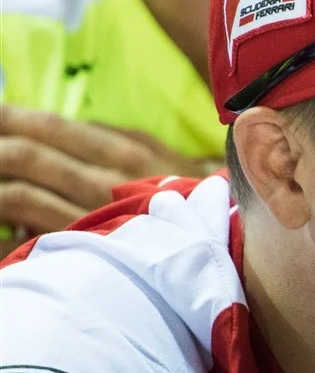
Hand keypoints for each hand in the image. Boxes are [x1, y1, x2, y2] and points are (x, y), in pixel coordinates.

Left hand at [0, 106, 217, 250]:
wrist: (233, 255)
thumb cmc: (199, 204)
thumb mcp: (164, 158)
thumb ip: (118, 138)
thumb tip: (68, 128)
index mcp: (126, 154)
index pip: (53, 128)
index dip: (10, 116)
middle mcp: (108, 184)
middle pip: (27, 156)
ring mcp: (97, 222)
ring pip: (20, 197)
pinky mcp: (92, 255)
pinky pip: (32, 240)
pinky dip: (6, 232)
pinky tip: (0, 228)